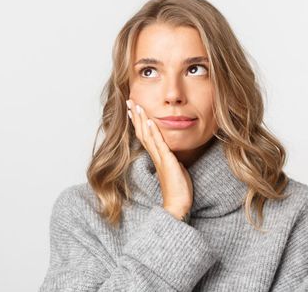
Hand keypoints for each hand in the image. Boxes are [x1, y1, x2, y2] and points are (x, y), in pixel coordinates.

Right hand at [126, 99, 192, 218]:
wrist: (177, 206)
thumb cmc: (178, 190)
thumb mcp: (175, 169)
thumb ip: (172, 159)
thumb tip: (173, 153)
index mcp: (157, 157)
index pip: (145, 135)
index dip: (139, 122)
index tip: (134, 109)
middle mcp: (155, 156)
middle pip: (142, 132)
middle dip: (136, 116)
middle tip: (130, 101)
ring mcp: (160, 159)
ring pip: (148, 136)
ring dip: (142, 120)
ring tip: (137, 106)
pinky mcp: (167, 162)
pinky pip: (159, 145)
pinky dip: (154, 133)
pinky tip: (150, 122)